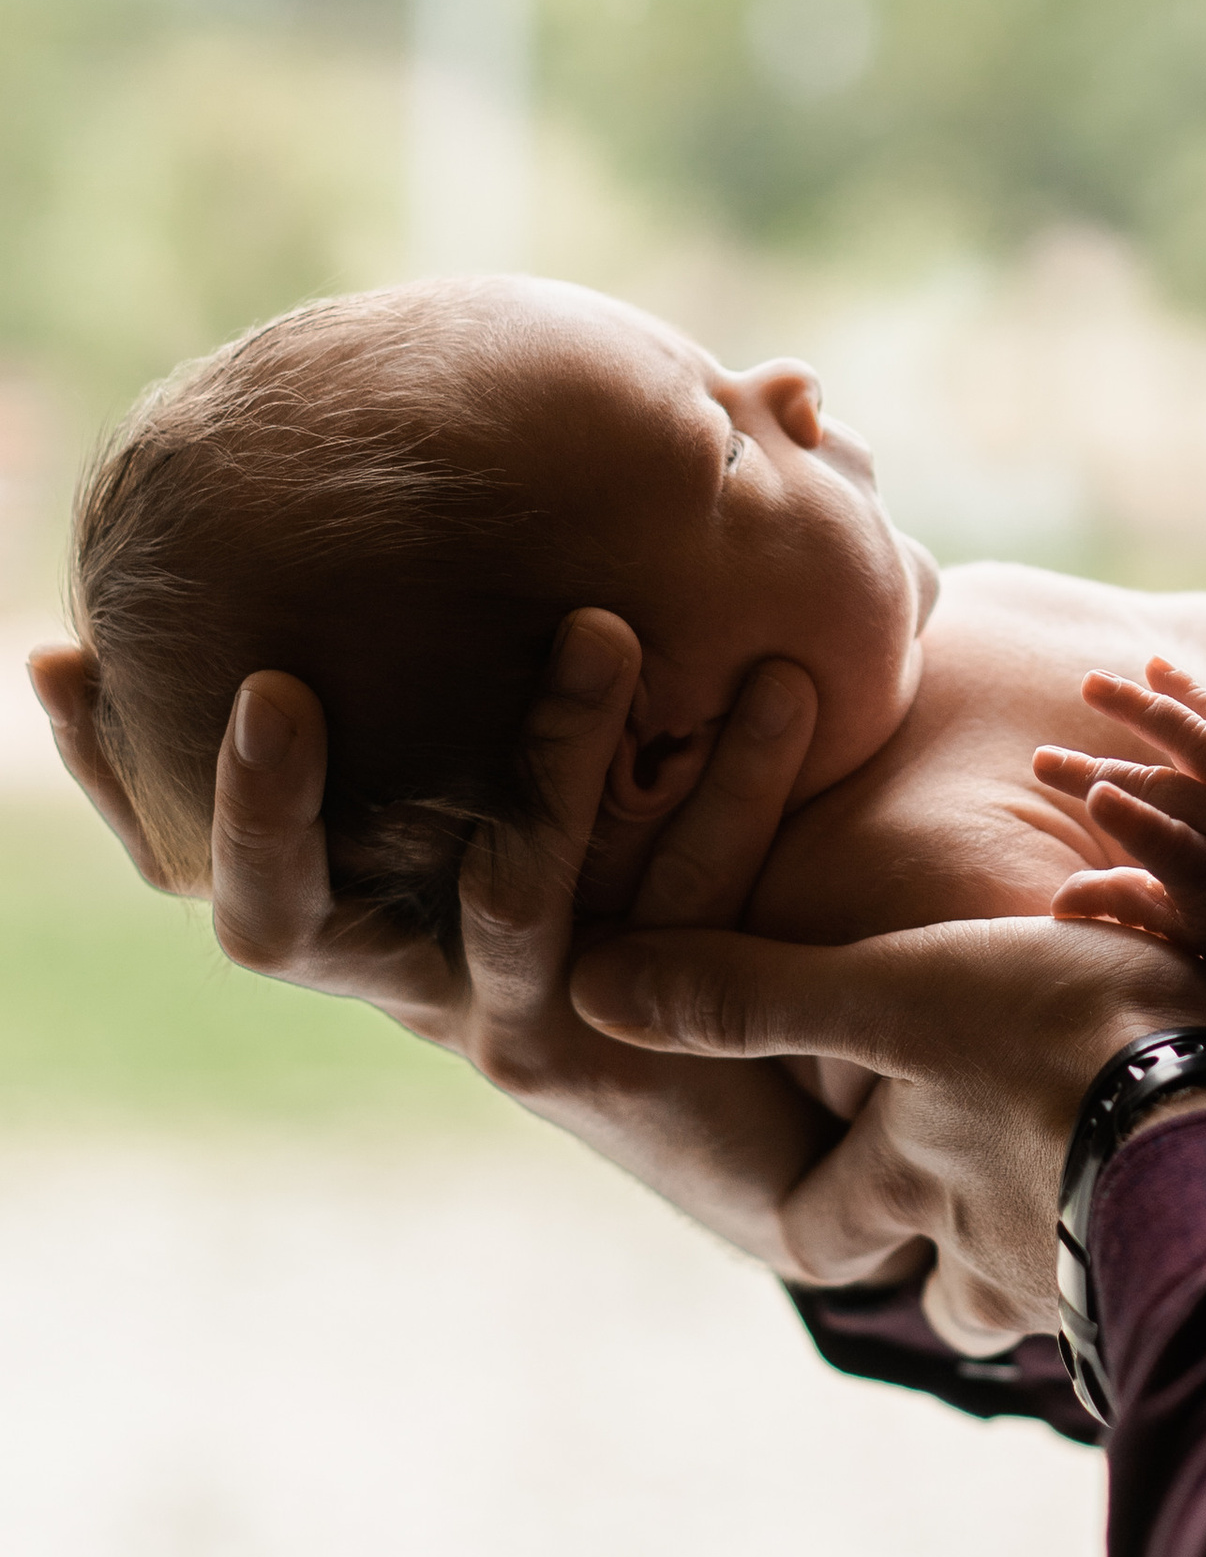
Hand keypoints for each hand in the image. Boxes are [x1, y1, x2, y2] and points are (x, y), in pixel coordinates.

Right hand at [27, 621, 846, 1272]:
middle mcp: (413, 981)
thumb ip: (528, 648)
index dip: (115, 781)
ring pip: (515, 890)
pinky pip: (685, 907)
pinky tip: (781, 687)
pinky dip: (733, 791)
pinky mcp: (649, 1042)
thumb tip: (561, 451)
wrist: (782, 1105)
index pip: (198, 858)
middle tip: (272, 687)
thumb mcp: (558, 788)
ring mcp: (523, 1020)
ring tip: (605, 627)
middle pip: (283, 920)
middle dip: (264, 806)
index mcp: (366, 918)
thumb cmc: (645, 905)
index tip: (64, 661)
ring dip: (554, 751)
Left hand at [571, 909, 1205, 1351]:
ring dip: (1050, 1248)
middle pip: (949, 1294)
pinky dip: (1150, 1234)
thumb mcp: (897, 994)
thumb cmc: (1056, 1051)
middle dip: (946, 1260)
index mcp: (911, 1181)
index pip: (830, 1230)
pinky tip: (1185, 1181)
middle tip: (966, 1209)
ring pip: (1051, 1285)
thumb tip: (586, 992)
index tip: (839, 1188)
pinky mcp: (1196, 1255)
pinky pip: (1154, 1269)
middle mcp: (989, 1249)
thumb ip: (751, 994)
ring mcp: (1091, 1268)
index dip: (826, 1212)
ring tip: (1080, 1190)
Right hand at [1036, 657, 1205, 1044]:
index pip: (1169, 843)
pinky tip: (1155, 668)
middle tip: (1042, 761)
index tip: (1095, 795)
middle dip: (1099, 769)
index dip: (1133, 819)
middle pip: (1168, 787)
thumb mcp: (1177, 934)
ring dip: (1144, 707)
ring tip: (1091, 684)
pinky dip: (1196, 696)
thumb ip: (1119, 904)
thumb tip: (1055, 904)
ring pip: (1202, 737)